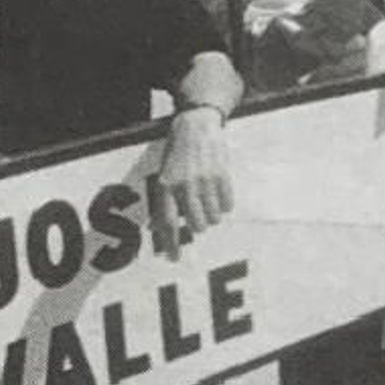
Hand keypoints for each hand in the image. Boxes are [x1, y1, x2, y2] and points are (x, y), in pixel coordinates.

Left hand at [152, 107, 233, 258]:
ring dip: (212, 215)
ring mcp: (204, 181)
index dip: (171, 244)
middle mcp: (184, 185)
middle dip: (199, 225)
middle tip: (199, 215)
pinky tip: (218, 192)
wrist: (196, 125)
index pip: (169, 223)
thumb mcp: (163, 174)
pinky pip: (227, 204)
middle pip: (196, 224)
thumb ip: (163, 202)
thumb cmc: (178, 152)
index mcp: (166, 186)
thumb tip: (157, 229)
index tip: (174, 259)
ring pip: (213, 217)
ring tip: (208, 199)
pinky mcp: (221, 175)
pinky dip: (225, 204)